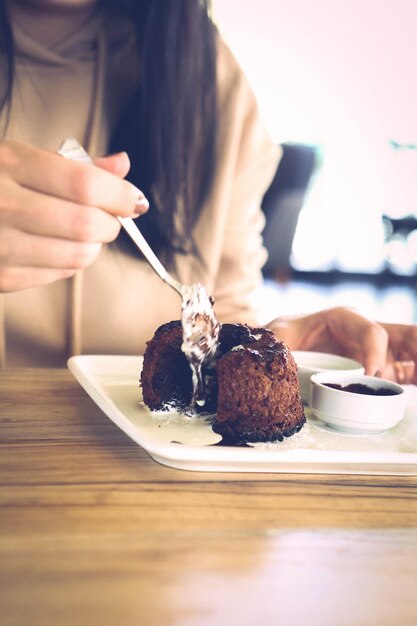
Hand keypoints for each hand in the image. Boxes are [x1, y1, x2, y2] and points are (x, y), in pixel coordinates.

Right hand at [0, 140, 147, 291]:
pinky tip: (56, 247)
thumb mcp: (21, 159)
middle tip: (110, 219)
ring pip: (78, 256)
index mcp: (9, 164)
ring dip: (93, 246)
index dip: (119, 195)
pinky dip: (70, 262)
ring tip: (83, 233)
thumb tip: (122, 164)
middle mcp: (2, 204)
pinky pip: (59, 274)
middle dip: (111, 224)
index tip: (132, 200)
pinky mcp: (1, 277)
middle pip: (86, 224)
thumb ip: (75, 166)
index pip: (84, 185)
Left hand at [268, 306, 416, 383]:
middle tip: (414, 372)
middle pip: (406, 335)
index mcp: (343, 318)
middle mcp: (364, 331)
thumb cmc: (280, 337)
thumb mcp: (276, 336)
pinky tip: (414, 386)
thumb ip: (278, 341)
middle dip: (416, 350)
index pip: (372, 331)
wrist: (277, 346)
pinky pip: (404, 372)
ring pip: (410, 352)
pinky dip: (413, 377)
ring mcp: (375, 350)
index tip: (371, 375)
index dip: (377, 352)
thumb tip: (281, 355)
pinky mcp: (377, 368)